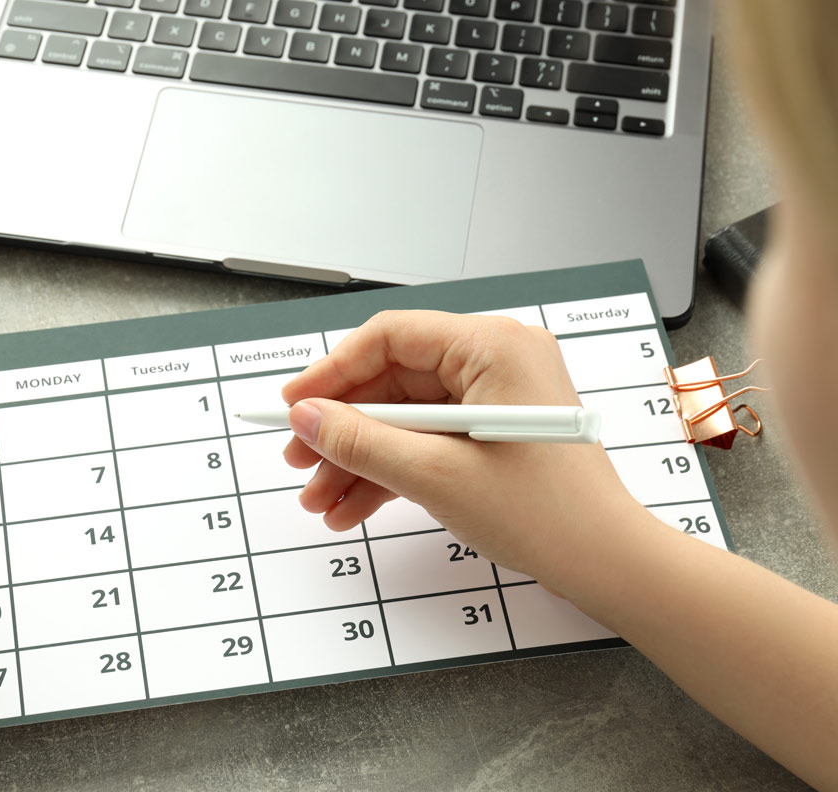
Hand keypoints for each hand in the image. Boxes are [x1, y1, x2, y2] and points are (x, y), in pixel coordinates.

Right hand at [281, 311, 641, 580]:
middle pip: (392, 381)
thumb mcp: (436, 476)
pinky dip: (392, 471)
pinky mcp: (493, 432)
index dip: (332, 372)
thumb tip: (307, 418)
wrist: (608, 564)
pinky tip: (353, 506)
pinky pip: (428, 440)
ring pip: (405, 418)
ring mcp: (495, 397)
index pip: (389, 338)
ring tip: (320, 499)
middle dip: (343, 429)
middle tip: (300, 461)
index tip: (293, 405)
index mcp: (492, 346)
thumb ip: (361, 442)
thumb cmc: (548, 514)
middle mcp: (495, 360)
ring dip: (360, 459)